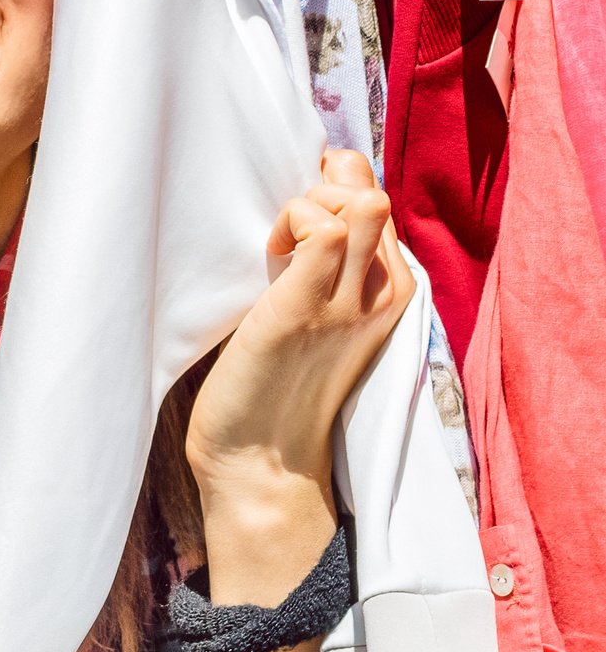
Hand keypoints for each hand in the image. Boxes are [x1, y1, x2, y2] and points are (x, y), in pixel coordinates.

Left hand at [186, 149, 413, 502]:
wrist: (262, 461)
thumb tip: (307, 216)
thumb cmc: (276, 382)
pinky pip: (323, 235)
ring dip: (308, 205)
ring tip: (279, 244)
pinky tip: (271, 253)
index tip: (296, 219)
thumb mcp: (315, 315)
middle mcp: (383, 294)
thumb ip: (322, 267)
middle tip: (285, 230)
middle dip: (320, 191)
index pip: (377, 201)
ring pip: (363, 205)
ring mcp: (349, 303)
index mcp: (389, 292)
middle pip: (374, 195)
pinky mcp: (305, 311)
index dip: (332, 190)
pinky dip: (294, 223)